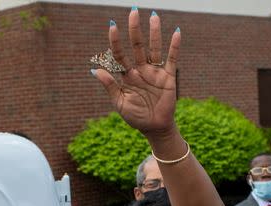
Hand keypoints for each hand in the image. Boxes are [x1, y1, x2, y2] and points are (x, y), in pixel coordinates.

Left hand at [92, 9, 179, 137]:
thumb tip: (94, 70)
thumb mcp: (119, 103)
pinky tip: (176, 33)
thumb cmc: (135, 117)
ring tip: (153, 16)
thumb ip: (109, 86)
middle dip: (135, 30)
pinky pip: (172, 59)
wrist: (154, 128)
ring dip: (154, 33)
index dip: (116, 41)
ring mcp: (155, 72)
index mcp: (127, 76)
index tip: (112, 26)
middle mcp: (141, 70)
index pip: (120, 55)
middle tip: (134, 11)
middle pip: (137, 46)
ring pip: (154, 49)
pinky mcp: (168, 77)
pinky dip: (174, 47)